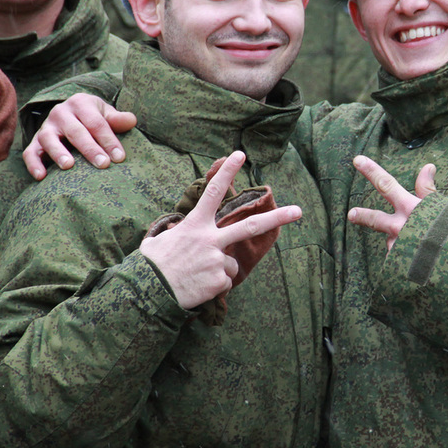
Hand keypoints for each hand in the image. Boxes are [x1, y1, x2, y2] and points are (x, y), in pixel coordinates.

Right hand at [22, 93, 137, 179]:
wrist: (70, 113)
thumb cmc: (93, 117)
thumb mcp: (106, 113)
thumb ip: (117, 119)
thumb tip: (131, 121)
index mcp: (80, 103)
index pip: (96, 123)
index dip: (108, 140)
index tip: (119, 157)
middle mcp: (60, 113)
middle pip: (76, 131)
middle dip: (90, 148)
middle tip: (103, 164)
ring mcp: (46, 127)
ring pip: (49, 139)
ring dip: (58, 152)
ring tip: (69, 166)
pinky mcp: (35, 142)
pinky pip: (30, 152)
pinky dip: (34, 164)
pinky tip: (41, 177)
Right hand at [140, 151, 301, 309]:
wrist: (148, 292)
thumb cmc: (151, 266)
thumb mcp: (158, 240)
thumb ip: (174, 232)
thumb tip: (174, 231)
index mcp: (194, 225)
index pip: (213, 192)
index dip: (227, 172)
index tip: (240, 155)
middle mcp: (209, 239)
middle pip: (250, 225)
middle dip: (277, 217)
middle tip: (299, 211)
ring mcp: (216, 259)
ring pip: (231, 264)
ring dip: (219, 271)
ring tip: (196, 276)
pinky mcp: (219, 280)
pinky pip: (225, 283)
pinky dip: (215, 287)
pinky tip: (198, 287)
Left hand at [347, 155, 435, 252]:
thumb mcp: (443, 207)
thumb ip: (429, 189)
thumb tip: (428, 166)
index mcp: (410, 208)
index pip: (387, 184)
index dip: (372, 171)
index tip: (357, 160)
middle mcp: (399, 226)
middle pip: (375, 218)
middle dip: (363, 215)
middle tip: (352, 214)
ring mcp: (398, 247)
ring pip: (393, 240)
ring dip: (400, 241)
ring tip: (419, 247)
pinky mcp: (400, 265)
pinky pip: (400, 258)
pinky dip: (407, 257)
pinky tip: (419, 259)